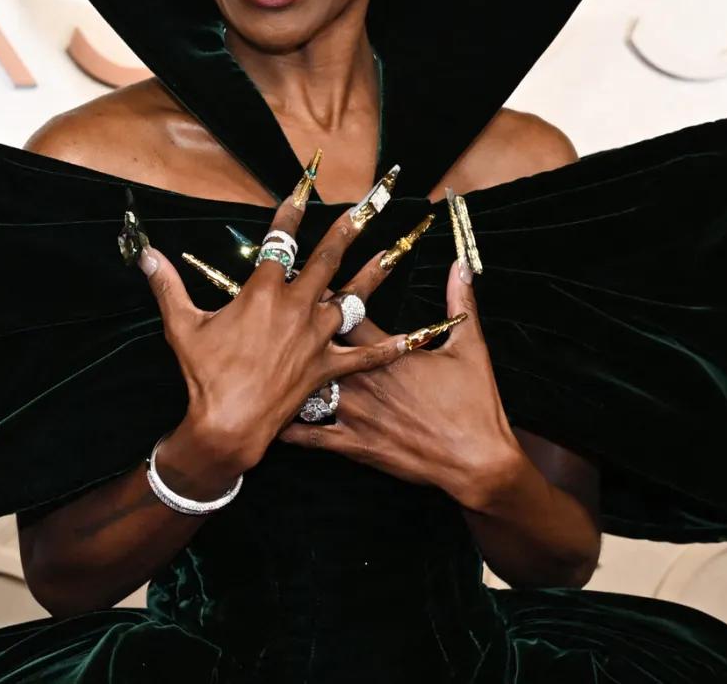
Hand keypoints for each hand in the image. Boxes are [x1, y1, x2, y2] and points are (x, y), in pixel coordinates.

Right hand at [134, 163, 411, 474]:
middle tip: (373, 200)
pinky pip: (366, 355)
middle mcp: (296, 307)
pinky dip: (394, 346)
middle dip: (352, 225)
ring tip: (401, 246)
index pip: (280, 240)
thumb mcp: (182, 325)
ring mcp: (316, 337)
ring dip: (379, 270)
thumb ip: (167, 285)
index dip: (292, 209)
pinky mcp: (328, 367)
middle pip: (329, 257)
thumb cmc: (204, 375)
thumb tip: (145, 254)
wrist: (228, 425)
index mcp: (263, 292)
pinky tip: (420, 336)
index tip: (305, 183)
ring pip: (355, 296)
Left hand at [278, 256, 521, 504]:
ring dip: (280, 375)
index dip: (325, 291)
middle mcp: (362, 378)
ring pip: (304, 389)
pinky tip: (262, 420)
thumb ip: (461, 302)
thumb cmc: (475, 405)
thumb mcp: (470, 347)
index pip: (347, 310)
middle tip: (264, 310)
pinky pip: (308, 436)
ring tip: (251, 360)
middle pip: (316, 344)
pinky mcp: (352, 444)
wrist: (474, 461)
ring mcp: (354, 412)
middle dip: (291, 325)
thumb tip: (460, 264)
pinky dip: (285, 427)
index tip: (305, 274)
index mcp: (387, 351)